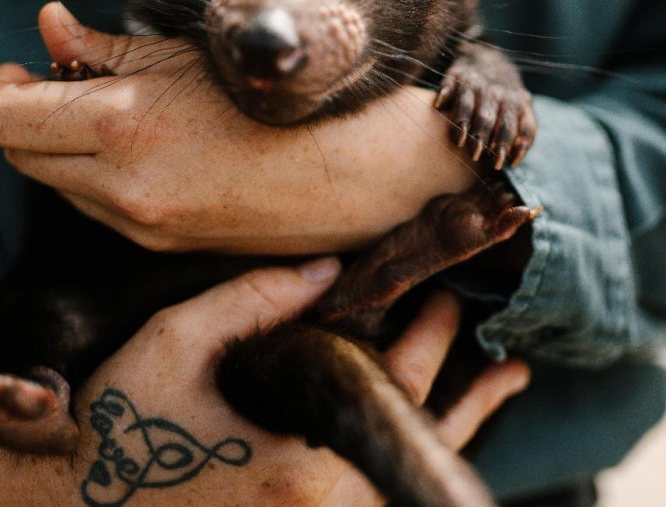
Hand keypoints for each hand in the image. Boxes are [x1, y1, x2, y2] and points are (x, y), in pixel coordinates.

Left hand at [0, 3, 475, 252]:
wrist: (356, 177)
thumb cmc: (280, 98)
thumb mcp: (188, 57)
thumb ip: (106, 48)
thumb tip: (49, 26)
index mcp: (121, 127)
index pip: (6, 119)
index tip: (5, 73)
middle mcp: (119, 189)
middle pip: (21, 155)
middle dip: (18, 116)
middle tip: (41, 78)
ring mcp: (139, 227)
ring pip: (57, 183)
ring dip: (55, 146)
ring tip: (96, 106)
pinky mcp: (159, 246)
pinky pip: (97, 206)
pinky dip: (91, 173)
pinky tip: (131, 143)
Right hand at [0, 263, 528, 506]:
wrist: (87, 494)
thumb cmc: (126, 417)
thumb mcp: (179, 342)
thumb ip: (253, 299)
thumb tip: (326, 267)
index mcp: (300, 459)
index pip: (389, 384)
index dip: (428, 333)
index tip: (448, 291)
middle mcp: (321, 500)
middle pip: (414, 431)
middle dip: (458, 377)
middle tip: (488, 334)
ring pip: (406, 468)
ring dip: (463, 423)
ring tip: (508, 381)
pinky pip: (378, 483)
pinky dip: (418, 449)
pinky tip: (444, 424)